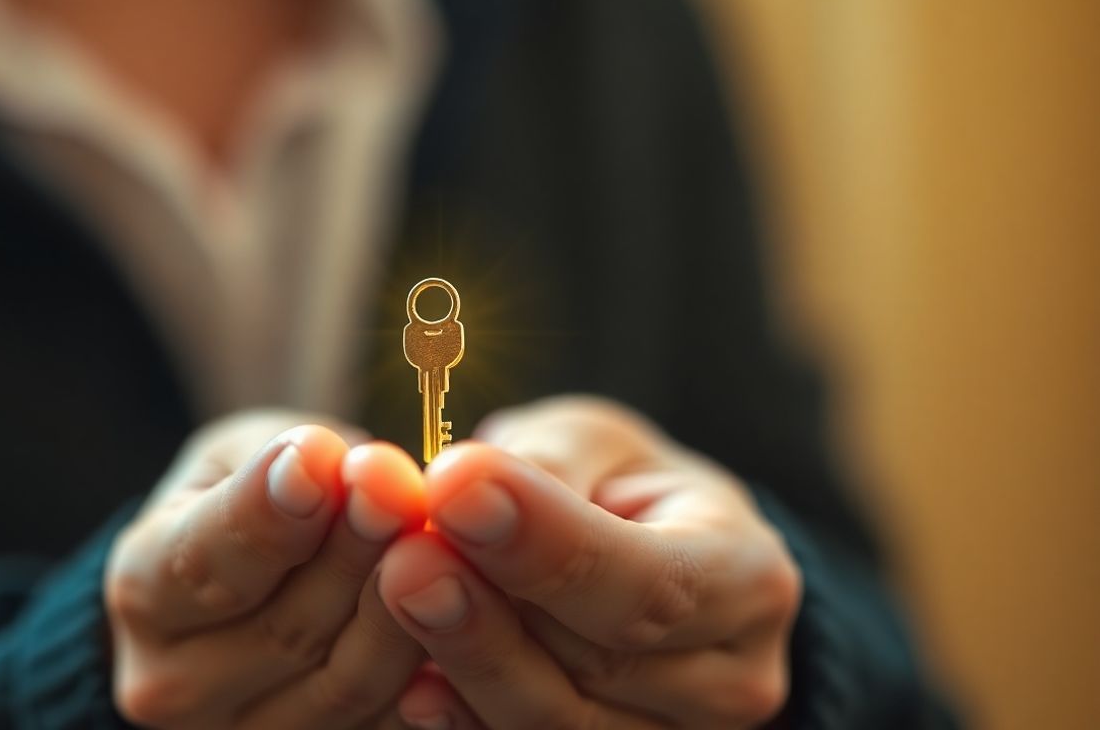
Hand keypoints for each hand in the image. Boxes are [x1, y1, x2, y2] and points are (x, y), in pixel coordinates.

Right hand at [105, 410, 428, 728]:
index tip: (323, 462)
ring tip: (441, 538)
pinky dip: (435, 672)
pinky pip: (392, 724)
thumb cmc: (251, 499)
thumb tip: (325, 461)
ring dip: (408, 609)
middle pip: (287, 630)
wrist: (250, 587)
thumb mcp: (246, 456)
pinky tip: (463, 609)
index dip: (270, 515)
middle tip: (406, 487)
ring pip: (348, 684)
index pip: (205, 562)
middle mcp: (177, 686)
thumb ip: (283, 463)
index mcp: (144, 591)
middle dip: (358, 553)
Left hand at [378, 396, 801, 728]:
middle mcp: (730, 679)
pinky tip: (413, 685)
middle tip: (404, 553)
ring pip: (557, 723)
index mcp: (747, 579)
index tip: (454, 490)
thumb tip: (462, 488)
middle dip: (489, 609)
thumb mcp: (593, 444)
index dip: (548, 546)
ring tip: (399, 591)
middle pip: (600, 665)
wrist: (637, 557)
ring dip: (466, 661)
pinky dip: (461, 722)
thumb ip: (543, 469)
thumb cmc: (614, 486)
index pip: (651, 584)